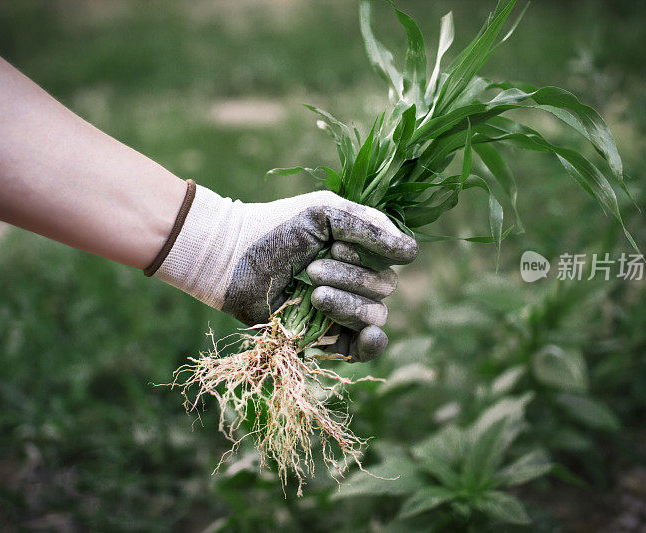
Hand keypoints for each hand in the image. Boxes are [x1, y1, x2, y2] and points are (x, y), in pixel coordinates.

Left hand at [150, 184, 416, 361]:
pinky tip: (368, 335)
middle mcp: (357, 279)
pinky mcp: (327, 338)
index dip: (376, 253)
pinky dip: (371, 343)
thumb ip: (370, 226)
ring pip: (375, 315)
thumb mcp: (325, 213)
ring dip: (348, 303)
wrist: (232, 259)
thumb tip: (413, 251)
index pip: (396, 258)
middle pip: (385, 287)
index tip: (340, 242)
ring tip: (313, 291)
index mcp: (361, 249)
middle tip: (312, 267)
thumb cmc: (278, 229)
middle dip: (351, 276)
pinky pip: (364, 348)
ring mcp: (343, 310)